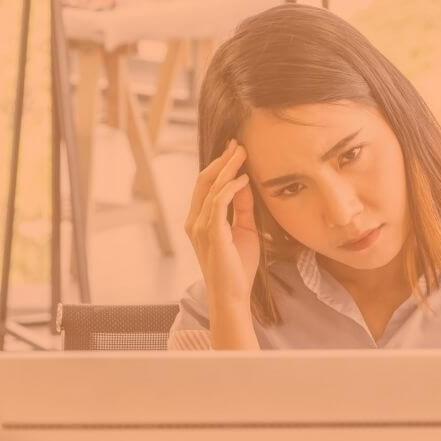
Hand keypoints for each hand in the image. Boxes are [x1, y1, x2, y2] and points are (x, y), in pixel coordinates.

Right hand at [185, 140, 260, 306]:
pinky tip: (244, 179)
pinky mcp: (212, 234)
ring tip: (243, 153)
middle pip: (204, 181)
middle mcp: (195, 222)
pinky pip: (218, 203)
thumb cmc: (237, 266)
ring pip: (211, 188)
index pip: (205, 186)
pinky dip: (231, 188)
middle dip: (222, 160)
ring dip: (228, 168)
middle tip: (237, 144)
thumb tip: (245, 183)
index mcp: (199, 220)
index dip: (219, 166)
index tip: (234, 150)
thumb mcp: (243, 230)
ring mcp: (200, 228)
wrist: (232, 295)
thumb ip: (241, 208)